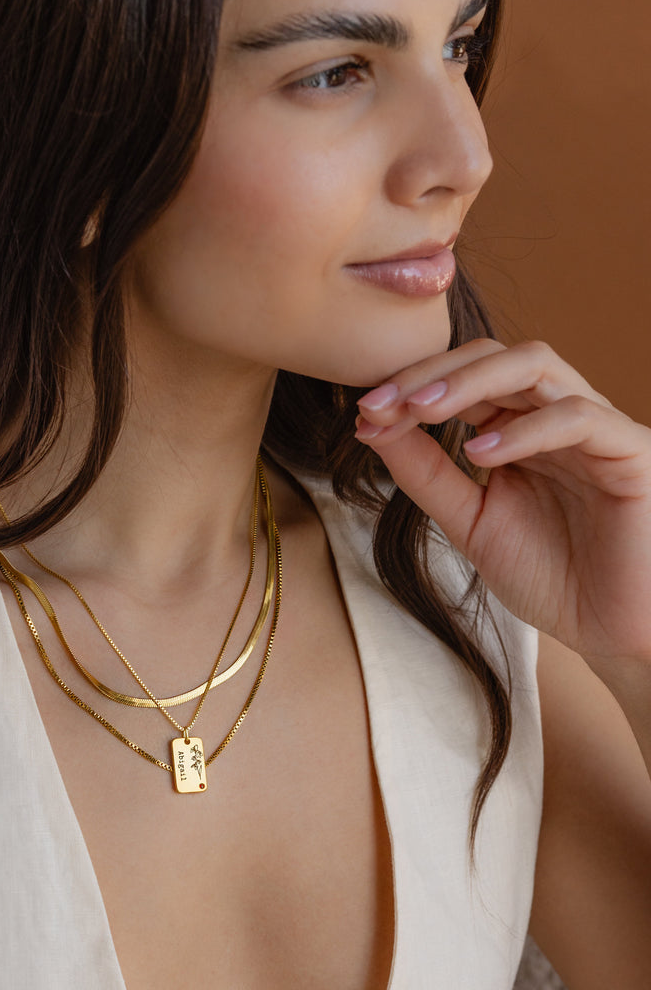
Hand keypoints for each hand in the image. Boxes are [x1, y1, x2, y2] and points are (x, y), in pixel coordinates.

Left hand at [353, 338, 650, 672]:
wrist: (614, 632)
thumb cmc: (551, 575)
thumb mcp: (470, 521)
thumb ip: (427, 475)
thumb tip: (373, 427)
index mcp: (517, 428)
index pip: (461, 378)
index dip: (410, 386)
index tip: (364, 412)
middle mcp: (554, 415)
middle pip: (492, 356)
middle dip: (430, 374)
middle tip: (380, 403)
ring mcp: (596, 429)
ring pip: (537, 365)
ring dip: (470, 381)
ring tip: (420, 409)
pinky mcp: (633, 454)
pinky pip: (580, 418)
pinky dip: (524, 430)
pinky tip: (480, 455)